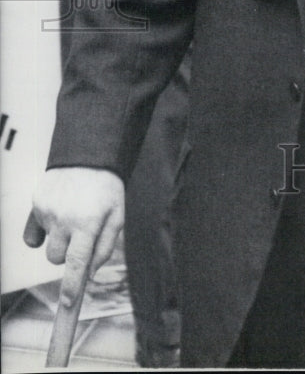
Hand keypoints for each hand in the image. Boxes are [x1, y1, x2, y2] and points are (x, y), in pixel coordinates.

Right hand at [23, 168, 123, 306]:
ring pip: (46, 247)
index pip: (77, 263)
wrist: (89, 156)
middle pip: (56, 259)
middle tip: (80, 234)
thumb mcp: (117, 216)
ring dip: (57, 241)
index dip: (71, 287)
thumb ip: (104, 247)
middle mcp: (65, 218)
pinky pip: (31, 235)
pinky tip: (54, 217)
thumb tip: (89, 274)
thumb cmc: (106, 189)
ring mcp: (48, 211)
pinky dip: (41, 232)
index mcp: (89, 222)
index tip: (67, 303)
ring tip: (72, 218)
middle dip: (67, 255)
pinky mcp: (36, 204)